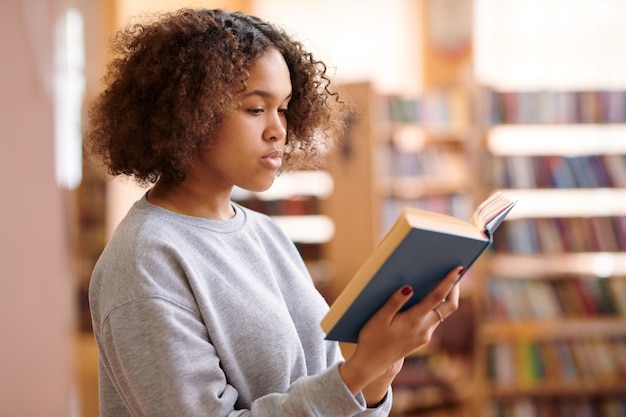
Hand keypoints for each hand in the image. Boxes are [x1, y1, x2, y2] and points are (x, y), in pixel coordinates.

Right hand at [338, 266, 462, 403]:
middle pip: (449, 307)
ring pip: (442, 314)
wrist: (372, 362)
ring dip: (444, 298)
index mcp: (414, 321)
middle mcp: (424, 329)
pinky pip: (434, 319)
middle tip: (456, 273)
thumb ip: (394, 302)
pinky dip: (434, 307)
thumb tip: (408, 287)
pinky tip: (426, 299)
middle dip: (454, 289)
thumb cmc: (372, 338)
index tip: (459, 269)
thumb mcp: (379, 318)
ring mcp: (425, 335)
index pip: (437, 298)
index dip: (449, 282)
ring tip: (440, 282)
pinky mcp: (422, 338)